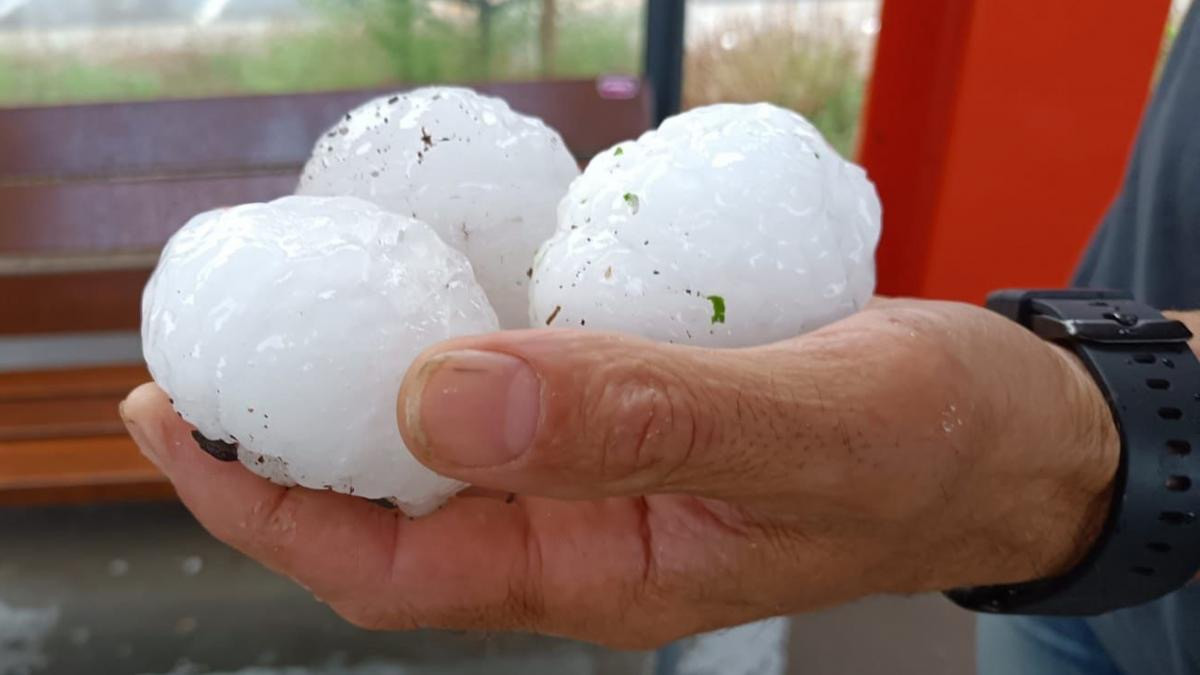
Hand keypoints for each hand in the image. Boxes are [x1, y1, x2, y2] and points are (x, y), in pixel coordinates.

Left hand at [121, 297, 1119, 647]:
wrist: (1014, 432)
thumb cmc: (929, 449)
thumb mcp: (796, 431)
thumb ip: (634, 423)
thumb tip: (438, 397)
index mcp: (601, 573)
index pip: (389, 566)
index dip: (266, 506)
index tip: (176, 422)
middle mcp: (583, 528)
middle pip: (394, 499)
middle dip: (286, 437)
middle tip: (210, 345)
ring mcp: (606, 466)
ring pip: (451, 432)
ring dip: (364, 372)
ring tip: (300, 295)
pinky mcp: (637, 404)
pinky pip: (521, 370)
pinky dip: (462, 319)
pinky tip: (443, 262)